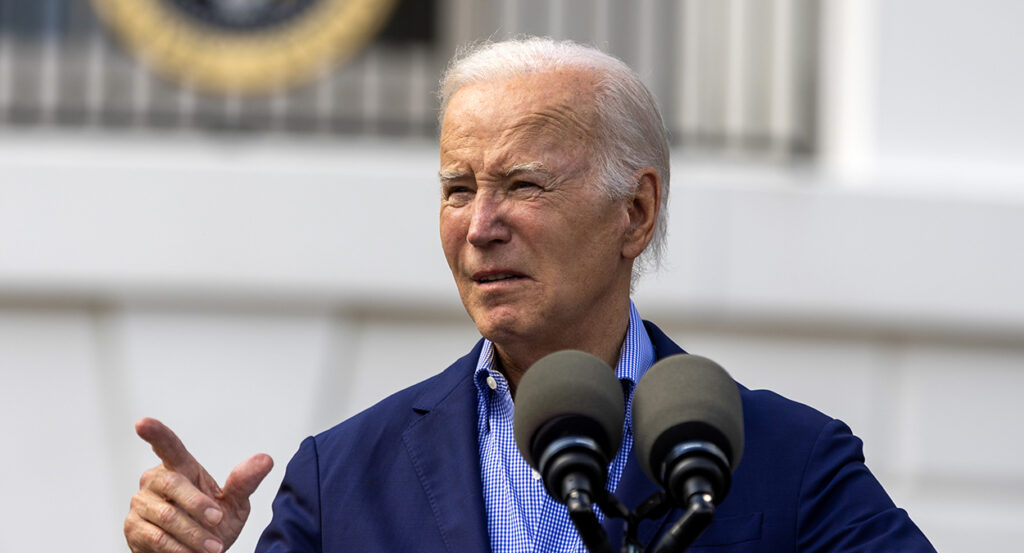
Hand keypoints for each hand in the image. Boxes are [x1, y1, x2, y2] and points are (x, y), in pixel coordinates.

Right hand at [124, 418, 273, 552]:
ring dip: (194, 534)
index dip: (155, 434)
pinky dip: (178, 548)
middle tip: (218, 520)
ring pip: (167, 515)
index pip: (168, 446)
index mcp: (180, 467)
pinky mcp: (133, 529)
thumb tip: (266, 460)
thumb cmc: (214, 525)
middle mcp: (155, 481)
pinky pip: (156, 537)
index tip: (142, 423)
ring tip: (213, 548)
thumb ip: (245, 483)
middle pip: (173, 484)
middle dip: (198, 505)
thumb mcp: (235, 505)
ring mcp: (141, 504)